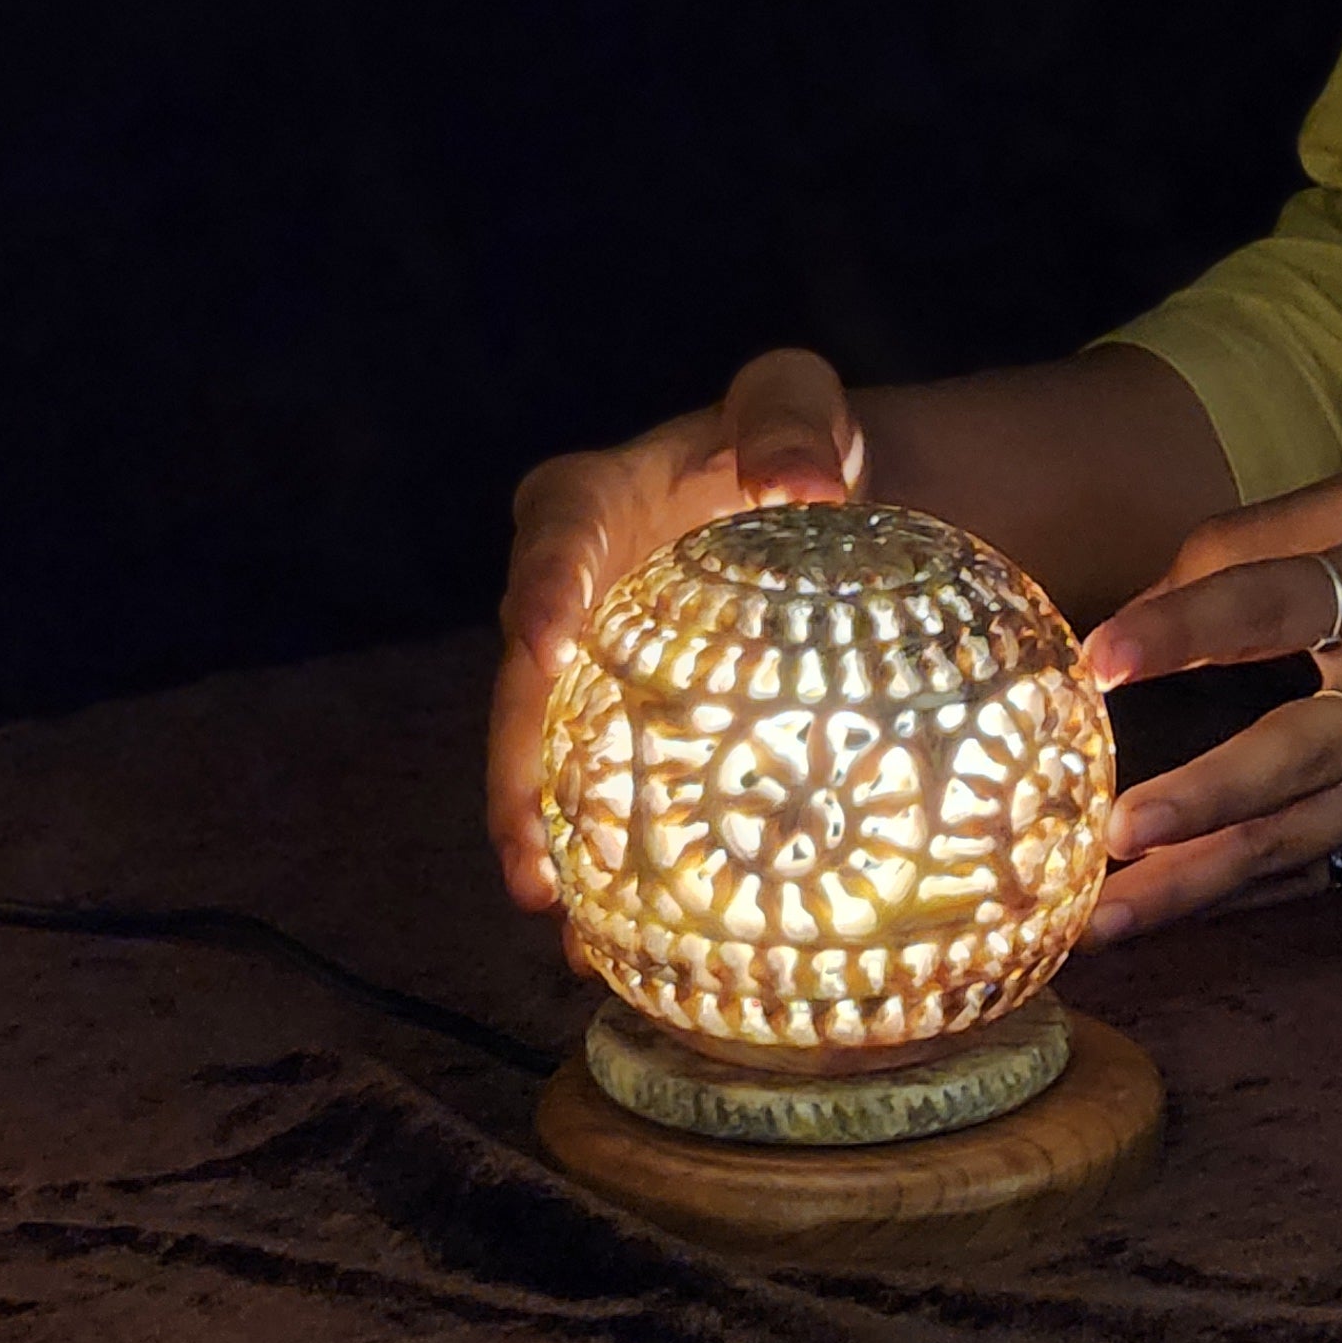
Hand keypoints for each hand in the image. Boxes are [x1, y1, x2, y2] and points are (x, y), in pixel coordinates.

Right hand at [485, 347, 865, 911]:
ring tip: (560, 923)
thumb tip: (803, 483)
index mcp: (591, 503)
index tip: (543, 652)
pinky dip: (614, 863)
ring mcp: (596, 669)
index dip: (541, 596)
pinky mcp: (633, 723)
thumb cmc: (795, 440)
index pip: (552, 542)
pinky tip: (621, 941)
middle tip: (529, 856)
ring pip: (550, 760)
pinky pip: (611, 793)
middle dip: (514, 772)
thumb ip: (787, 423)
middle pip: (524, 687)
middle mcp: (573, 594)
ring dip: (549, 839)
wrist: (827, 501)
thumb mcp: (794, 400)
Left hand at [1076, 469, 1341, 943]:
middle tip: (1107, 828)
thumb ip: (1279, 533)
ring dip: (1192, 881)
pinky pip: (1311, 877)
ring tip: (1102, 913)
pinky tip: (1163, 916)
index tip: (1102, 655)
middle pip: (1287, 754)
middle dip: (1197, 796)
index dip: (1189, 625)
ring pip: (1288, 844)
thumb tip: (1157, 590)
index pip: (1283, 601)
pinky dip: (1236, 898)